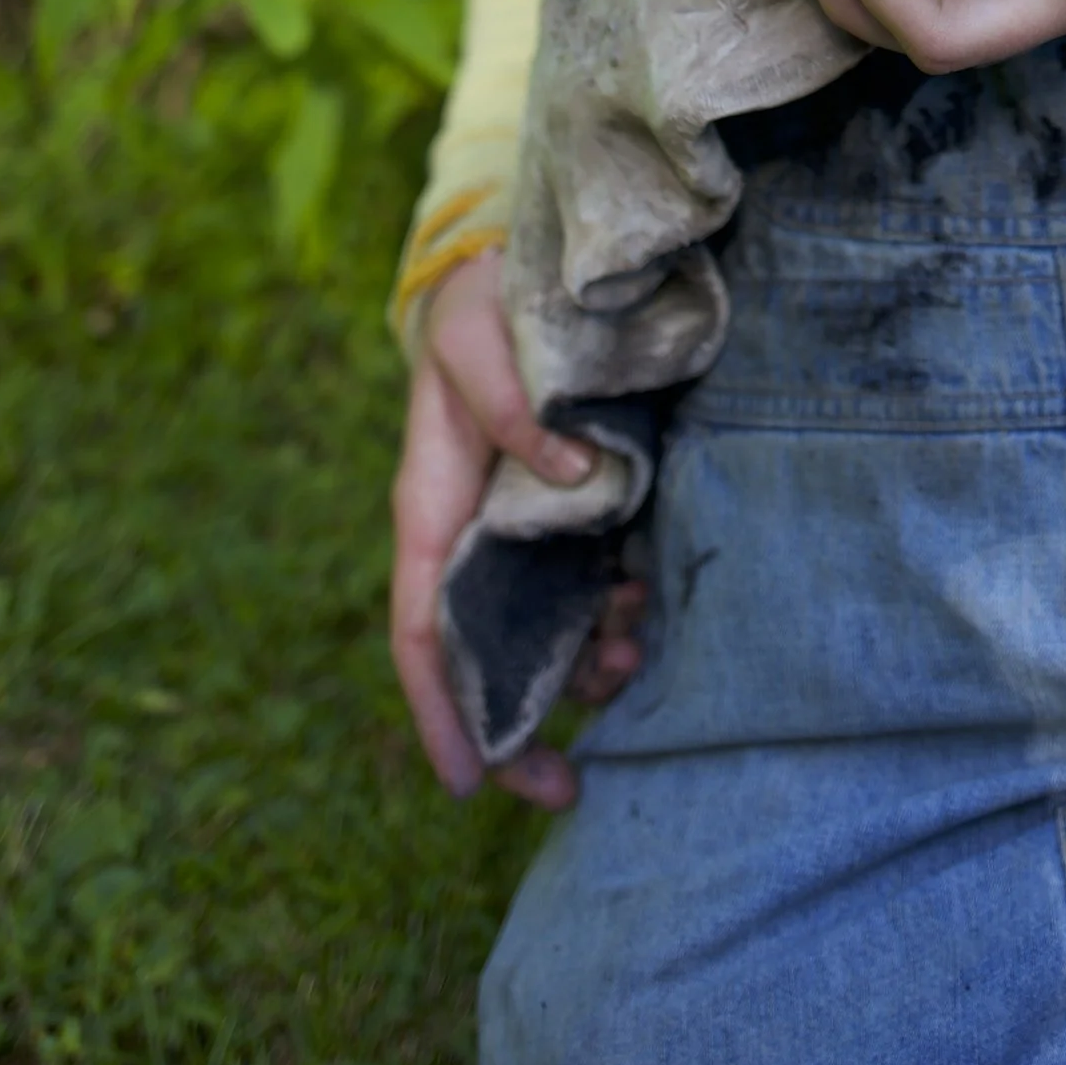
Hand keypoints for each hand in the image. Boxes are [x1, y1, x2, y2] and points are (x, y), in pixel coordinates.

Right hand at [389, 246, 647, 807]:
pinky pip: (583, 584)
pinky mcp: (564, 512)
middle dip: (517, 731)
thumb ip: (509, 402)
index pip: (423, 632)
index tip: (466, 783)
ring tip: (629, 668)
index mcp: (431, 510)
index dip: (440, 711)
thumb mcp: (478, 339)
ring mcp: (518, 530)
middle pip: (482, 657)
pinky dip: (609, 615)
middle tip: (568, 791)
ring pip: (540, 631)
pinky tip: (642, 613)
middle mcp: (470, 536)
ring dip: (580, 668)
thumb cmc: (481, 306)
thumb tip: (567, 470)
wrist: (510, 273)